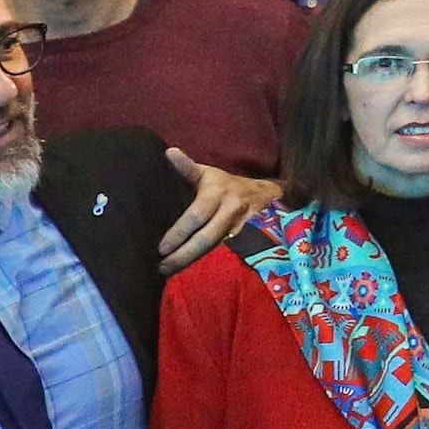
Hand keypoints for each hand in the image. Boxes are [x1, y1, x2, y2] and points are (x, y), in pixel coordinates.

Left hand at [159, 152, 277, 268]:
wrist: (267, 194)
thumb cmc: (227, 184)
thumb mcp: (208, 173)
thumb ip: (187, 168)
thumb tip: (169, 152)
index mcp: (217, 194)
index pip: (195, 216)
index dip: (179, 233)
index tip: (161, 248)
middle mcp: (231, 211)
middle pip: (206, 238)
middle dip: (183, 255)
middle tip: (162, 267)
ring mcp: (242, 228)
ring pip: (217, 250)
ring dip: (195, 264)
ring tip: (173, 274)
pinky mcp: (249, 241)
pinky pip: (227, 256)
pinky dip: (210, 267)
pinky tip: (194, 276)